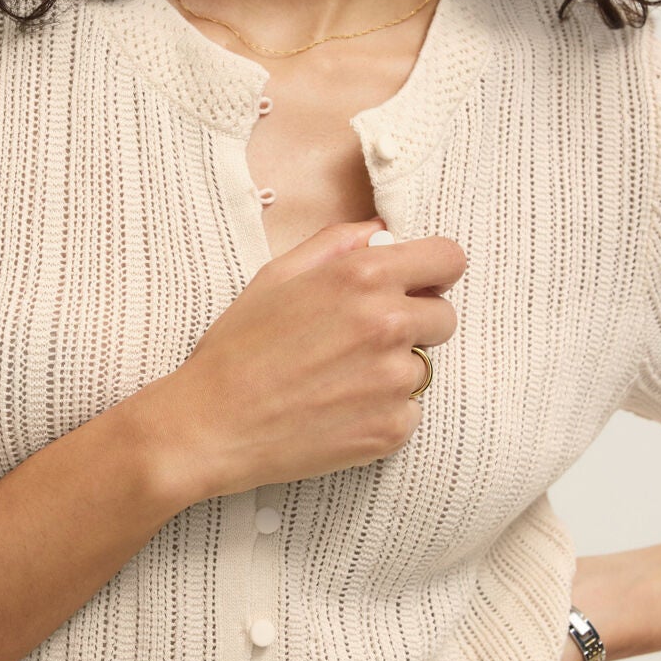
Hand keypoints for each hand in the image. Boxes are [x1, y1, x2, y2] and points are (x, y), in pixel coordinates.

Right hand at [152, 218, 467, 502]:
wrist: (211, 425)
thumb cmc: (238, 347)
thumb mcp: (277, 275)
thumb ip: (337, 243)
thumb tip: (381, 232)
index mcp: (363, 276)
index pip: (448, 259)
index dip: (434, 271)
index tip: (419, 284)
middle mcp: (388, 324)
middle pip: (443, 316)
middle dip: (414, 321)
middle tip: (363, 338)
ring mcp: (394, 381)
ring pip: (424, 367)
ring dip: (394, 370)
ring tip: (339, 378)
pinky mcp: (391, 429)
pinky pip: (410, 412)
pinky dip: (383, 412)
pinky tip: (338, 410)